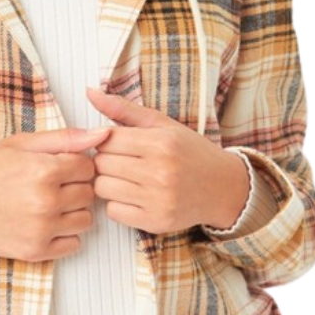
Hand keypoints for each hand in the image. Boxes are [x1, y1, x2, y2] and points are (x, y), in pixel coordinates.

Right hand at [0, 127, 110, 261]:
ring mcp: (41, 230)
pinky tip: (44, 222)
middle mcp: (46, 202)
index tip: (57, 166)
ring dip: (73, 211)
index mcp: (43, 170)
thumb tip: (103, 134)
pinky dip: (64, 234)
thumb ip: (64, 138)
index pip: (89, 167)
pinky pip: (73, 244)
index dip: (75, 164)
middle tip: (48, 184)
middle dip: (75, 186)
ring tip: (46, 203)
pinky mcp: (35, 252)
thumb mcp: (19, 144)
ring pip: (86, 220)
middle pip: (89, 193)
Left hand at [85, 87, 248, 233]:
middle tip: (123, 162)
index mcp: (161, 143)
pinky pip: (113, 212)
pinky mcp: (156, 221)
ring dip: (109, 183)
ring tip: (127, 179)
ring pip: (102, 188)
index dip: (106, 140)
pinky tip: (134, 196)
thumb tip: (90, 92)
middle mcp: (160, 171)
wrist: (224, 187)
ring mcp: (158, 199)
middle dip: (106, 161)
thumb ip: (124, 109)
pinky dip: (118, 204)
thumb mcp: (162, 124)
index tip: (117, 144)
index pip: (106, 139)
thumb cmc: (190, 153)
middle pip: (101, 164)